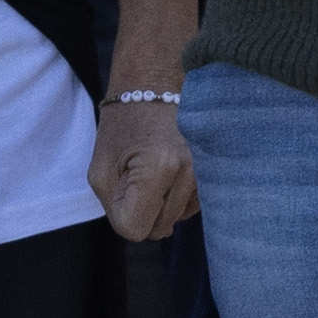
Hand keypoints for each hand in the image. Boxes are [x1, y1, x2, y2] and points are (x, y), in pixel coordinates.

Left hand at [91, 91, 195, 242]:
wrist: (156, 85)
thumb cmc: (123, 124)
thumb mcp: (101, 165)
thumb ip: (114, 206)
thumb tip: (143, 232)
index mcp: (158, 168)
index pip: (135, 229)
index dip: (122, 214)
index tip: (121, 187)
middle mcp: (190, 173)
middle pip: (157, 229)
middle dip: (141, 210)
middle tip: (135, 174)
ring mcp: (207, 174)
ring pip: (175, 221)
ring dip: (159, 205)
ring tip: (152, 168)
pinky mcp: (216, 175)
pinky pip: (189, 209)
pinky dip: (175, 198)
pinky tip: (169, 172)